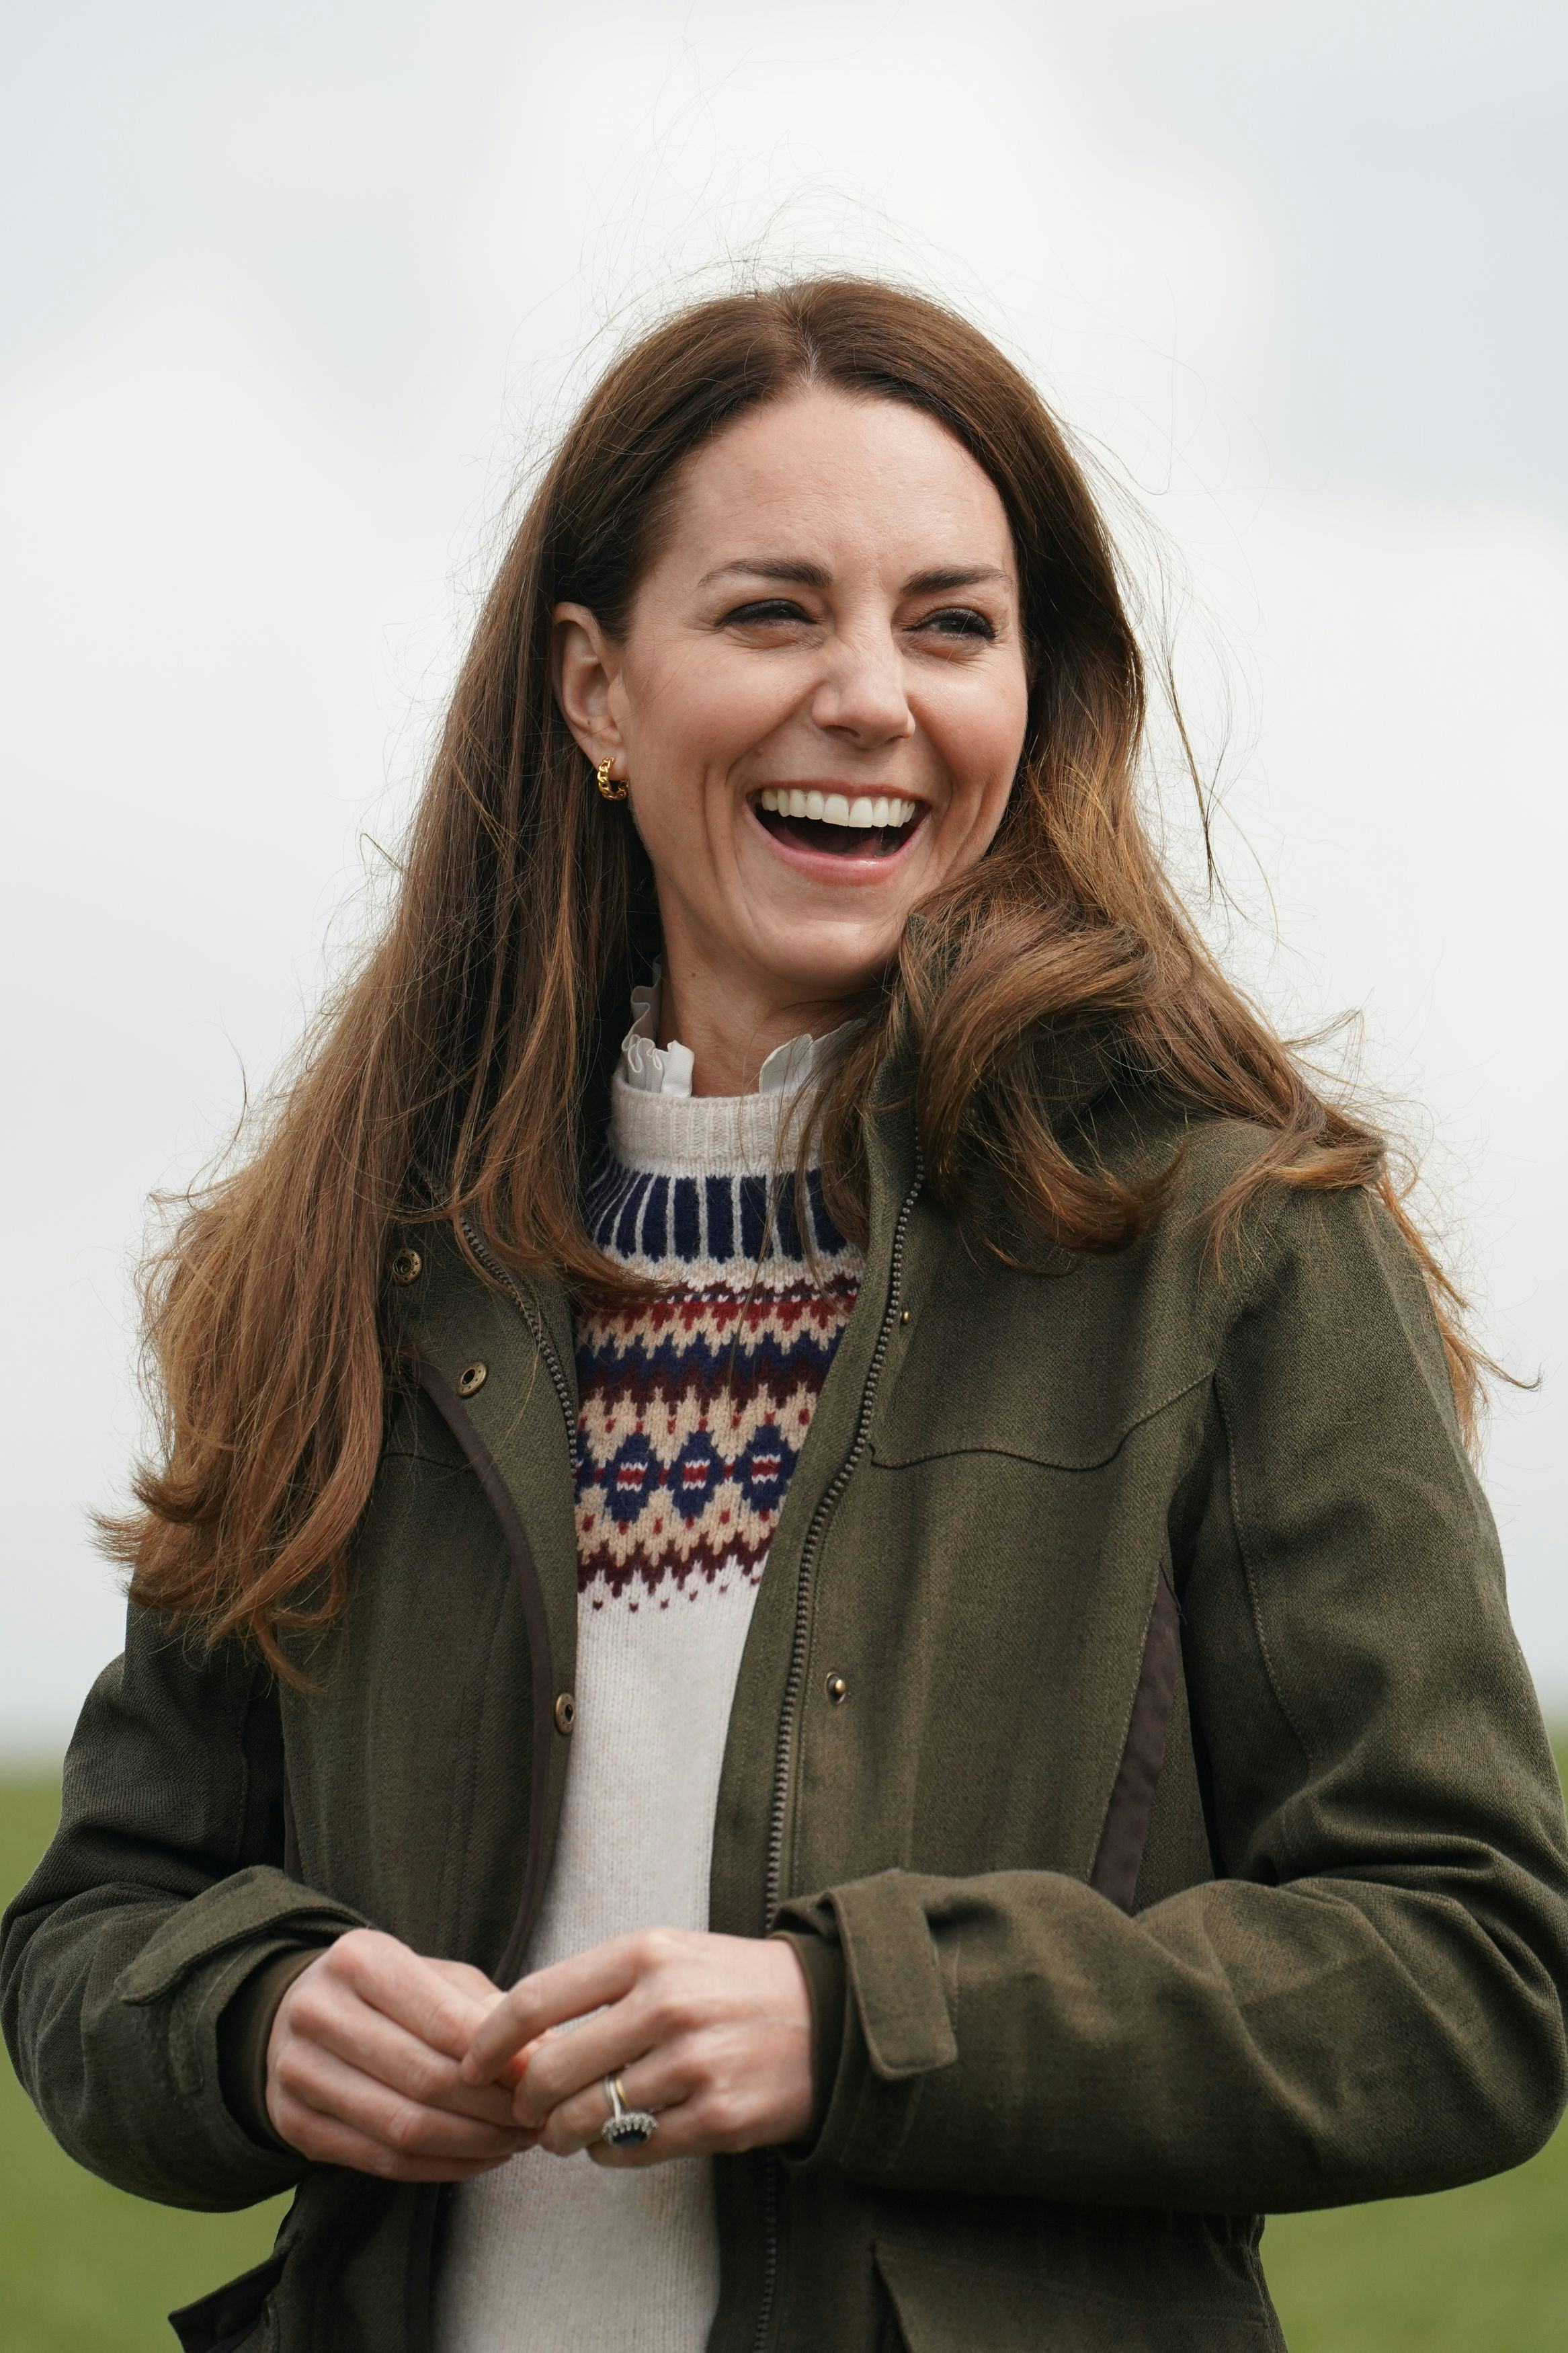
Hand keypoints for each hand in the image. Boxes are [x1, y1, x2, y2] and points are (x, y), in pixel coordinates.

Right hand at [265, 1928, 536, 2180]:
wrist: (295, 2013)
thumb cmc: (387, 1993)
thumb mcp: (434, 1978)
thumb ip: (486, 2010)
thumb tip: (547, 2052)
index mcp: (358, 1961)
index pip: (442, 2020)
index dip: (499, 2058)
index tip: (542, 2078)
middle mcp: (318, 2013)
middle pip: (424, 2078)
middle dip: (492, 2108)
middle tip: (535, 2119)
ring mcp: (298, 2073)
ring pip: (403, 2127)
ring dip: (472, 2144)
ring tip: (514, 2142)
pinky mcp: (294, 2125)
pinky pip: (381, 2161)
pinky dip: (440, 2167)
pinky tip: (477, 2158)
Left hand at [459, 1929, 813, 2166]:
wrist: (828, 2015)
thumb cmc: (730, 1984)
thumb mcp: (668, 1957)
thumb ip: (598, 1988)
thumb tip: (518, 2037)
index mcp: (646, 1954)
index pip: (537, 1999)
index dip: (490, 2041)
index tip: (471, 2063)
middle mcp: (666, 2005)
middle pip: (551, 2070)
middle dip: (525, 2101)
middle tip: (526, 2110)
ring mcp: (693, 2065)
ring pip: (585, 2119)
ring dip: (562, 2135)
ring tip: (565, 2131)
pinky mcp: (717, 2117)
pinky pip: (631, 2151)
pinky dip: (608, 2154)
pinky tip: (614, 2139)